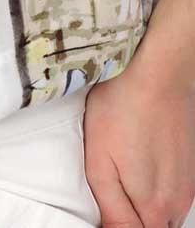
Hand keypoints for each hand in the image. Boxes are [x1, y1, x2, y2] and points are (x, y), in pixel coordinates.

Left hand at [82, 63, 194, 226]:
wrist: (158, 73)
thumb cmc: (123, 110)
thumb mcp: (99, 163)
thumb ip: (111, 210)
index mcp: (153, 208)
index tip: (103, 215)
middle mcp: (175, 202)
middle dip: (131, 221)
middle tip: (110, 195)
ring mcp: (186, 185)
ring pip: (164, 216)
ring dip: (144, 209)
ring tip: (123, 179)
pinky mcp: (188, 168)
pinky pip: (172, 195)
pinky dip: (155, 193)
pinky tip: (139, 167)